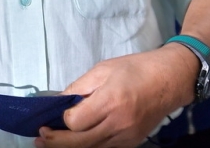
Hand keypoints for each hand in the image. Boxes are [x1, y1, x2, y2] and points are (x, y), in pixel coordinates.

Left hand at [35, 47, 197, 147]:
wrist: (169, 80)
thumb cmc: (136, 69)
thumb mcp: (103, 69)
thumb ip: (79, 87)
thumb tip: (59, 102)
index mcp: (111, 101)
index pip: (76, 122)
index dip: (64, 119)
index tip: (60, 111)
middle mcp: (118, 124)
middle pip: (80, 143)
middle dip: (56, 142)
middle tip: (40, 137)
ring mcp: (126, 137)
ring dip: (70, 147)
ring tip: (50, 143)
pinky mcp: (132, 143)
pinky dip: (88, 146)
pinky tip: (77, 140)